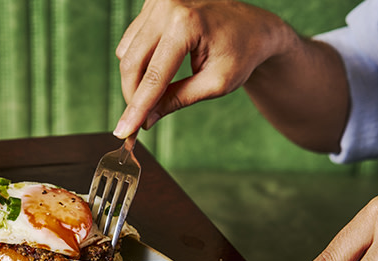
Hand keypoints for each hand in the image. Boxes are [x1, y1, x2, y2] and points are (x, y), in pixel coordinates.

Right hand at [113, 0, 294, 137]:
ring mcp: (157, 1)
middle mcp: (167, 6)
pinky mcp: (152, 3)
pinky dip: (139, 60)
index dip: (137, 108)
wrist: (254, 26)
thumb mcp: (214, 84)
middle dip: (133, 95)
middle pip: (132, 62)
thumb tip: (146, 120)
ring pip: (127, 52)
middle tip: (141, 119)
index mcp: (187, 24)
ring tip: (160, 91)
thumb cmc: (242, 53)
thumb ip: (177, 100)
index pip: (154, 76)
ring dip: (136, 78)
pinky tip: (160, 67)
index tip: (123, 132)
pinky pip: (132, 40)